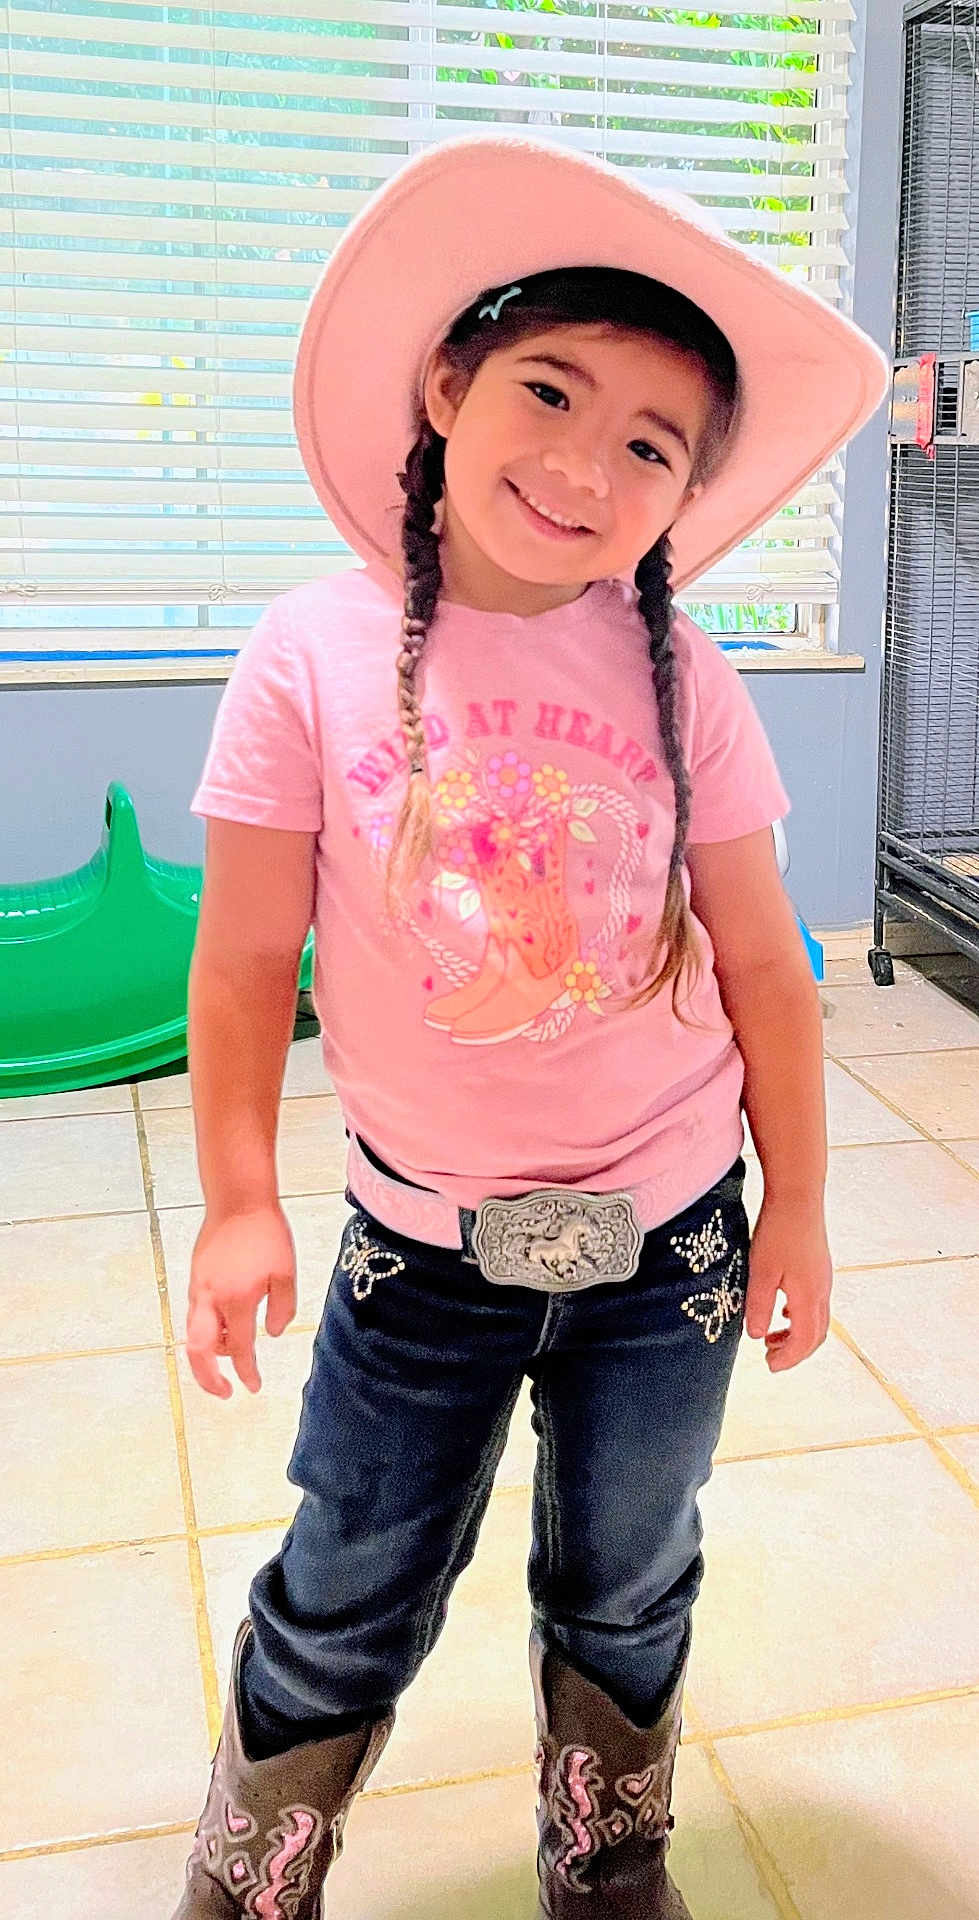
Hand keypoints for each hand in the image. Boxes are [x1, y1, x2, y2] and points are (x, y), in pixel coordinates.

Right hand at [186, 1205, 296, 1398]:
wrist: (238, 1199)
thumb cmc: (266, 1233)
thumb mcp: (285, 1272)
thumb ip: (282, 1308)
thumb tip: (272, 1334)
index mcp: (237, 1300)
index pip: (240, 1348)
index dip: (247, 1372)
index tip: (253, 1388)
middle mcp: (210, 1299)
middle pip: (200, 1352)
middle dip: (209, 1379)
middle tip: (225, 1392)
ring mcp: (199, 1288)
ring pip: (195, 1334)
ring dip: (209, 1354)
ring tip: (231, 1358)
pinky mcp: (195, 1277)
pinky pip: (196, 1315)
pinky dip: (207, 1331)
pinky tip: (224, 1329)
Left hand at [744, 1195, 832, 1372]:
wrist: (798, 1195)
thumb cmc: (777, 1232)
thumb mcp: (761, 1271)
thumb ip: (758, 1306)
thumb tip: (756, 1336)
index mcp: (809, 1296)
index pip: (804, 1341)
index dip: (788, 1358)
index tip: (769, 1366)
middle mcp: (822, 1290)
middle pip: (816, 1335)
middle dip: (795, 1352)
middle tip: (770, 1358)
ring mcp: (824, 1278)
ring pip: (817, 1319)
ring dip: (797, 1335)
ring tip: (771, 1337)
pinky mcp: (819, 1267)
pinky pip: (815, 1303)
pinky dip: (800, 1316)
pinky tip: (782, 1310)